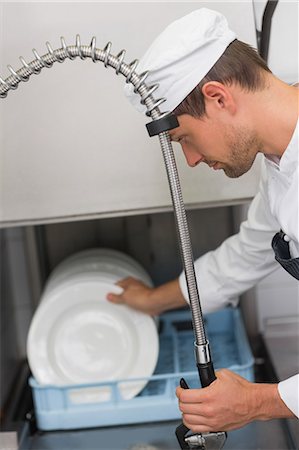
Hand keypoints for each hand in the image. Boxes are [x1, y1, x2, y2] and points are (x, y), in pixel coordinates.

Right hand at [107, 277, 186, 315]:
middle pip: (122, 292)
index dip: (112, 291)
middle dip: (119, 298)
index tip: (108, 297)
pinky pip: (134, 304)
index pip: (116, 285)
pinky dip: (132, 307)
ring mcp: (139, 293)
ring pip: (129, 298)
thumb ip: (116, 297)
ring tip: (123, 308)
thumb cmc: (143, 297)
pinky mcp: (143, 300)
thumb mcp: (125, 297)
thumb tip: (110, 296)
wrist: (155, 303)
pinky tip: (131, 311)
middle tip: (115, 304)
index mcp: (128, 281)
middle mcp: (134, 286)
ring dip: (126, 303)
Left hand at [176, 369, 293, 431]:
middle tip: (184, 395)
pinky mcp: (216, 428)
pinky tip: (193, 416)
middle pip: (183, 408)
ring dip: (185, 412)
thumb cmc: (241, 390)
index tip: (180, 389)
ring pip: (187, 420)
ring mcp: (212, 421)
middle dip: (181, 400)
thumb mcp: (222, 374)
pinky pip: (196, 429)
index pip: (184, 396)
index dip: (179, 391)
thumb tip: (201, 378)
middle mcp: (209, 410)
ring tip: (188, 406)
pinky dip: (191, 423)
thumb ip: (208, 376)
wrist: (253, 403)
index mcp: (208, 396)